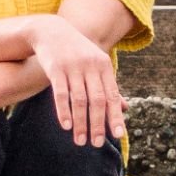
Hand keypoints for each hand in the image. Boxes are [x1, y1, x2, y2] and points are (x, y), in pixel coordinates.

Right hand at [28, 16, 125, 147]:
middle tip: (96, 144)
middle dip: (98, 124)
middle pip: (97, 100)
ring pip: (80, 100)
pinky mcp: (56, 68)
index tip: (118, 135)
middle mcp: (91, 66)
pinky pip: (61, 94)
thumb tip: (125, 109)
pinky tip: (66, 126)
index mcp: (104, 66)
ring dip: (81, 123)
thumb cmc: (77, 53)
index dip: (115, 116)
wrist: (51, 31)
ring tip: (80, 141)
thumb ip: (109, 86)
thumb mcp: (96, 65)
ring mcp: (73, 66)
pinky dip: (64, 111)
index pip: (112, 95)